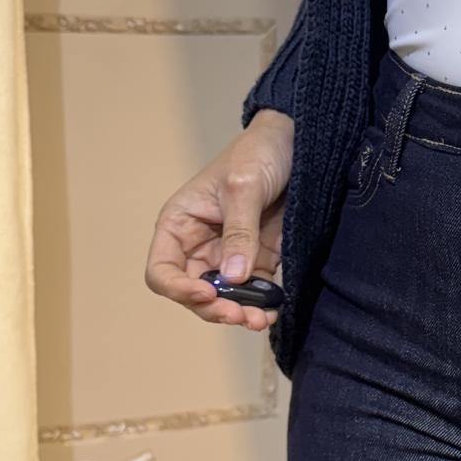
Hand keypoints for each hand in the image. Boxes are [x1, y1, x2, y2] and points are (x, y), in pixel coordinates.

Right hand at [144, 109, 293, 329]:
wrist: (298, 140)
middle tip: (239, 315)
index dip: (178, 289)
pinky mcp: (258, 258)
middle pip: (193, 293)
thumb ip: (238, 231)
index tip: (207, 294)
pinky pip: (254, 291)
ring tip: (259, 320)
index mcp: (180, 224)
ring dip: (238, 313)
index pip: (162, 270)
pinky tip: (272, 311)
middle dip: (213, 308)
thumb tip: (232, 277)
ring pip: (224, 298)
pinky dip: (261, 305)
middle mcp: (199, 245)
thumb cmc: (258, 152)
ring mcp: (230, 254)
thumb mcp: (243, 186)